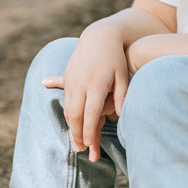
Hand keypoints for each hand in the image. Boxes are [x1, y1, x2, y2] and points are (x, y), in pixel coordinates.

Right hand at [43, 29, 131, 160]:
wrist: (99, 36)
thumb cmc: (115, 58)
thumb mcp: (122, 76)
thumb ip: (121, 96)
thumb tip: (121, 116)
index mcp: (96, 83)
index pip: (90, 113)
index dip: (89, 131)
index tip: (89, 145)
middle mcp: (81, 83)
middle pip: (76, 114)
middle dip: (77, 134)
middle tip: (80, 150)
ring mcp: (72, 80)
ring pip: (68, 109)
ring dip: (71, 127)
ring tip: (76, 142)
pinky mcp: (67, 77)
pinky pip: (65, 100)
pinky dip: (67, 114)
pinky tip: (69, 125)